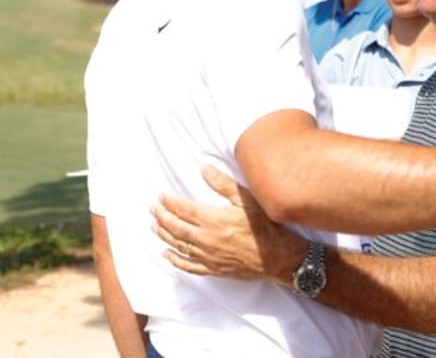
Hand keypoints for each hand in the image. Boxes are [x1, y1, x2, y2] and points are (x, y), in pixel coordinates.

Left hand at [151, 165, 305, 280]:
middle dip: (162, 216)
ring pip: (177, 245)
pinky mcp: (212, 269)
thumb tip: (203, 169)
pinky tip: (167, 254)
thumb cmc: (265, 226)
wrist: (278, 257)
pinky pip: (187, 265)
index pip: (183, 209)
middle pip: (175, 227)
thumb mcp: (247, 199)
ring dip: (163, 234)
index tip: (162, 196)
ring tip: (155, 226)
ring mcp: (207, 256)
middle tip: (154, 209)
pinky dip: (174, 259)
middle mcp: (205, 239)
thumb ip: (223, 184)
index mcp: (213, 220)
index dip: (170, 202)